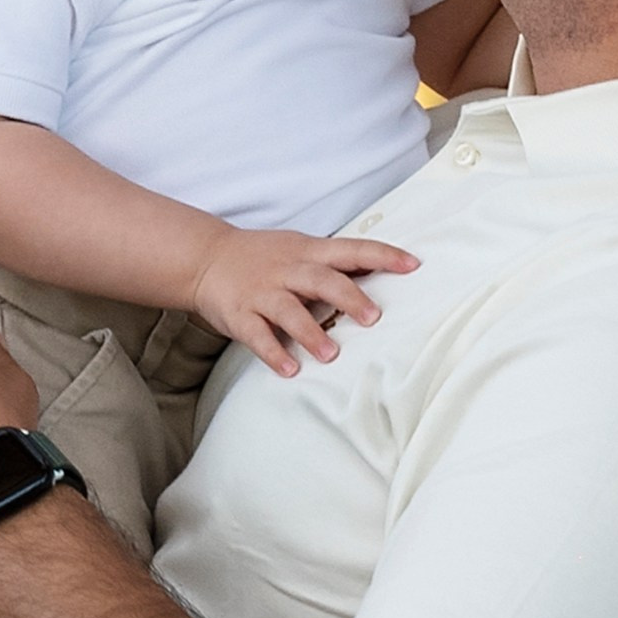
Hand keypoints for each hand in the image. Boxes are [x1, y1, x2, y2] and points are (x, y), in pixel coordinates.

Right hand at [188, 227, 417, 376]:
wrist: (205, 257)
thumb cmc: (262, 256)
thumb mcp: (298, 248)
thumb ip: (333, 262)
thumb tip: (377, 270)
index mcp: (307, 251)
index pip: (351, 249)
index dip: (382, 255)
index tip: (412, 265)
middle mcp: (287, 270)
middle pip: (322, 280)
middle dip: (348, 297)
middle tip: (373, 318)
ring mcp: (262, 292)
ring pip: (289, 310)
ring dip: (311, 332)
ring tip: (331, 355)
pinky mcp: (239, 314)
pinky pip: (257, 335)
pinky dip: (274, 353)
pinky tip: (290, 370)